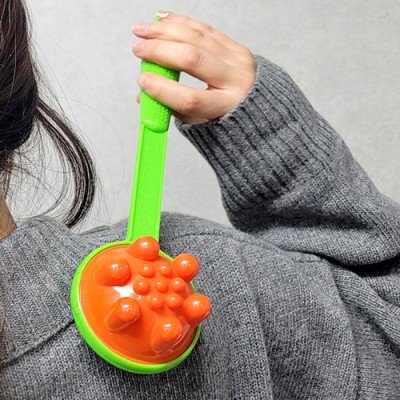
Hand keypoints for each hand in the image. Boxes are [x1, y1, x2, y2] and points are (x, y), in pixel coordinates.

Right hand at [132, 13, 255, 124]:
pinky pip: (205, 29)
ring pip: (197, 38)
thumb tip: (144, 94)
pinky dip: (181, 23)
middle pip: (193, 60)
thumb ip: (174, 109)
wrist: (260, 107)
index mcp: (227, 107)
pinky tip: (162, 21)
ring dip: (164, 31)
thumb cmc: (225, 118)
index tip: (142, 81)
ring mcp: (237, 60)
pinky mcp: (236, 46)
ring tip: (141, 30)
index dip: (163, 89)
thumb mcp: (201, 123)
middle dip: (160, 52)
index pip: (190, 98)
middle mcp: (236, 81)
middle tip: (137, 49)